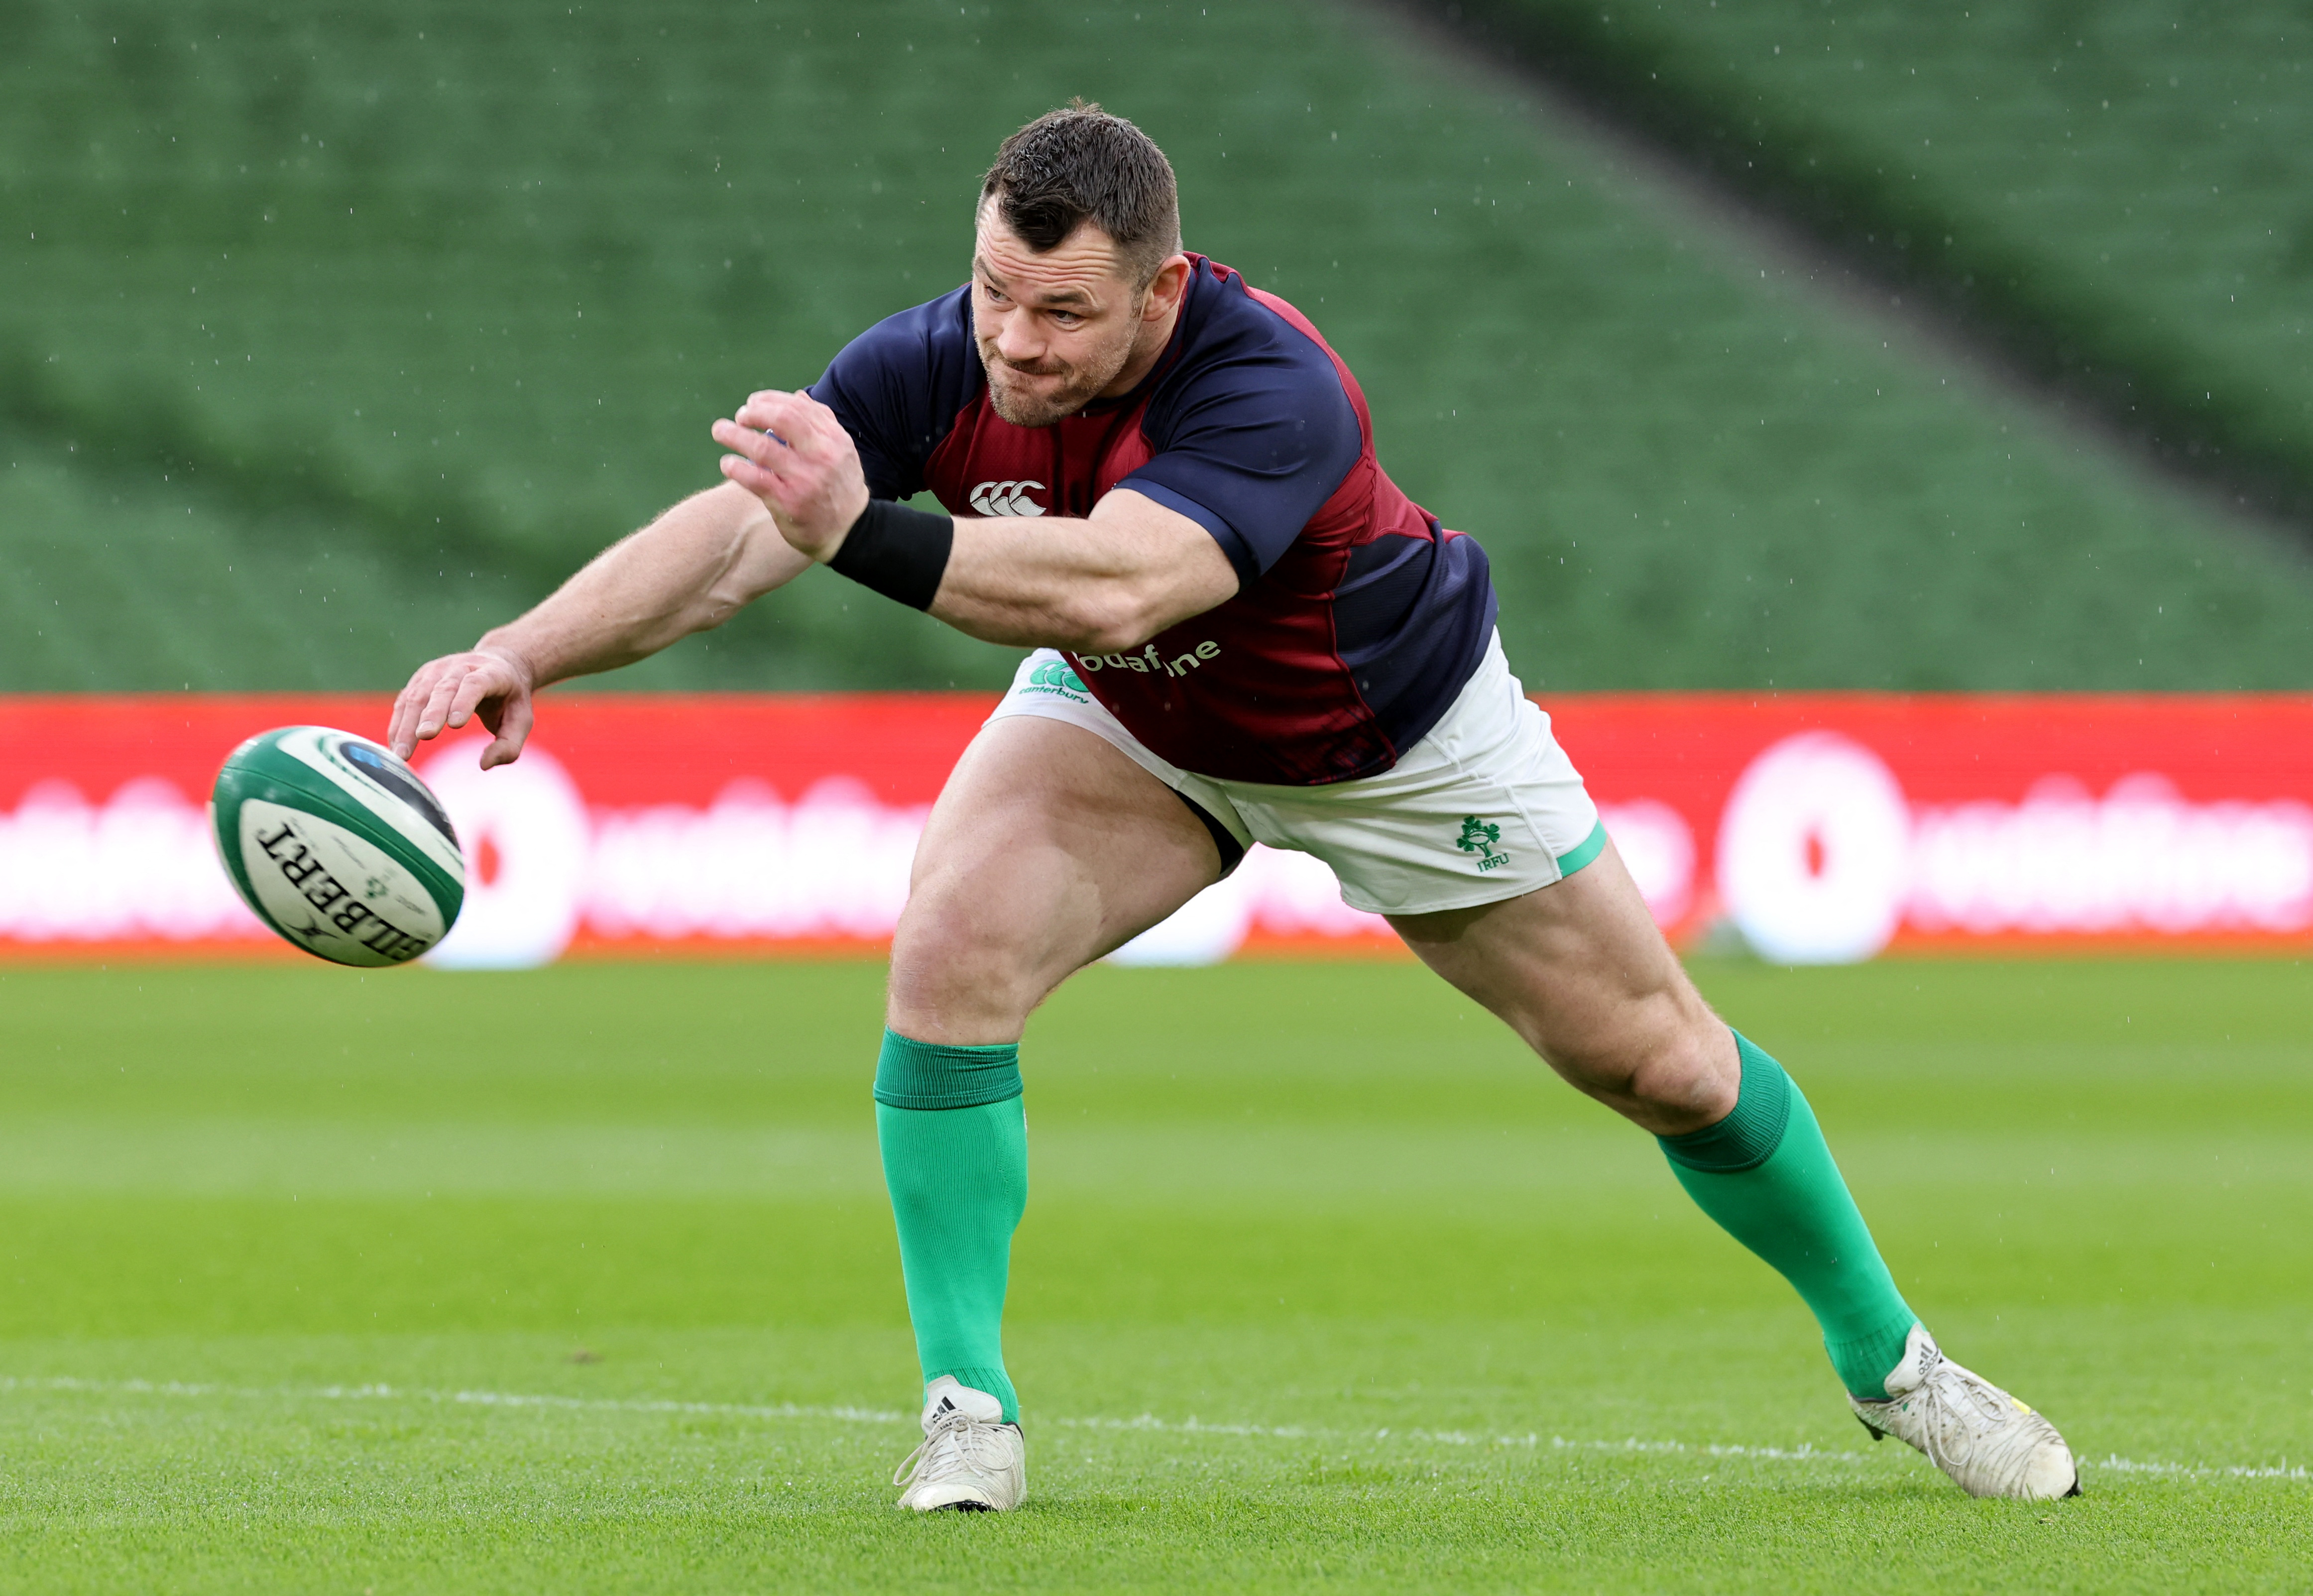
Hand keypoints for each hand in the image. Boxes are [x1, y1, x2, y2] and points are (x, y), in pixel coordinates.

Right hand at [387, 647, 535, 769]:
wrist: (499, 663)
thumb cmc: (510, 698)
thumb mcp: (522, 720)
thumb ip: (509, 745)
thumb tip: (484, 764)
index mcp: (491, 672)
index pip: (475, 684)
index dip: (464, 702)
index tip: (455, 725)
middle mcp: (461, 666)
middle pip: (443, 689)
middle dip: (432, 713)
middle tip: (424, 737)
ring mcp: (437, 670)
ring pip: (418, 695)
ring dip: (408, 724)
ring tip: (402, 753)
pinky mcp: (420, 679)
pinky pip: (405, 701)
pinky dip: (399, 723)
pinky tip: (395, 746)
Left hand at [710, 390, 872, 559]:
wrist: (850, 531)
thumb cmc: (840, 487)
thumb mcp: (842, 451)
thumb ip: (822, 423)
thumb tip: (798, 396)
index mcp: (834, 438)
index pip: (797, 406)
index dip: (769, 400)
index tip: (752, 403)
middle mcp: (821, 456)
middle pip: (781, 419)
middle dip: (753, 412)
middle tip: (739, 417)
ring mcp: (805, 479)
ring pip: (762, 448)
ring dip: (733, 435)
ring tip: (720, 431)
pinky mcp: (789, 502)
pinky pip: (755, 479)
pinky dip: (736, 468)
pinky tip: (727, 463)